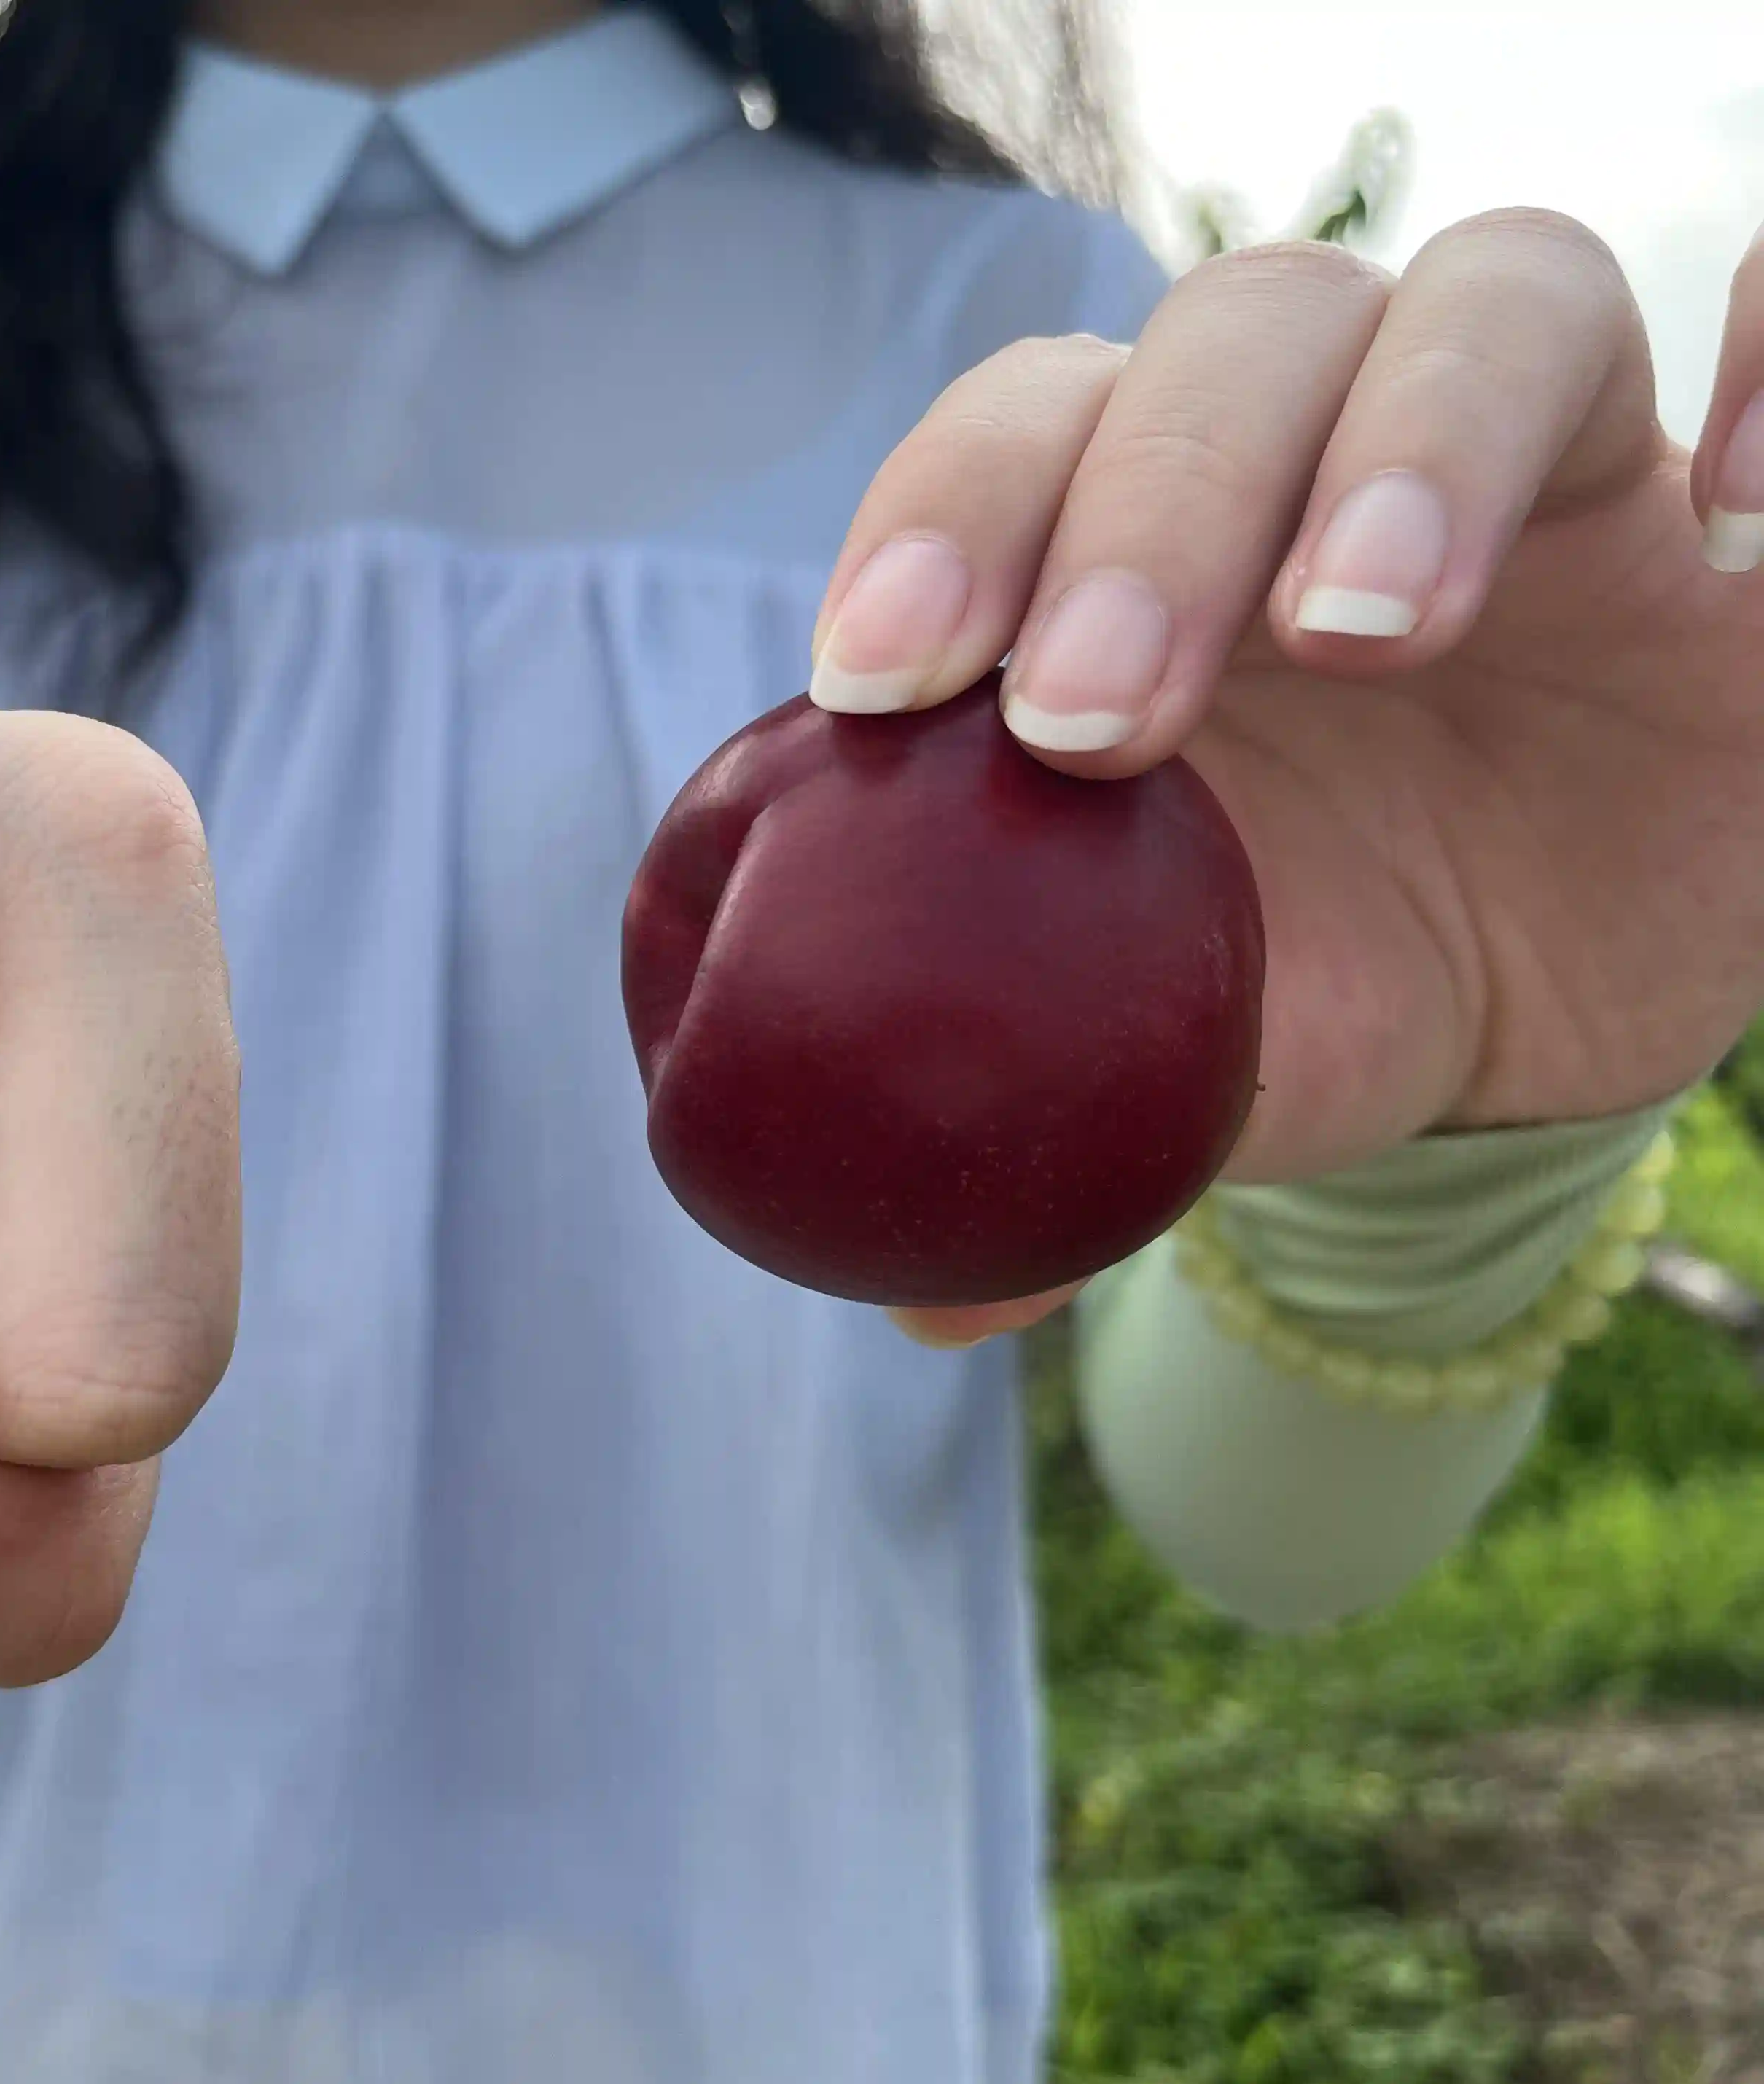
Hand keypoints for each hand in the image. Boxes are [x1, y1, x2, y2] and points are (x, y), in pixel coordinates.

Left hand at [802, 211, 1763, 1344]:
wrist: (1524, 1006)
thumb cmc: (1306, 978)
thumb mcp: (1189, 1055)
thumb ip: (1056, 1128)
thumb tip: (917, 1304)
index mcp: (1129, 541)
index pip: (1020, 429)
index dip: (947, 518)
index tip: (885, 682)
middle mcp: (1312, 446)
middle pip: (1231, 342)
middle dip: (1147, 511)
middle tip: (1096, 723)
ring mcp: (1525, 448)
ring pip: (1483, 299)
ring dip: (1410, 442)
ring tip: (1366, 629)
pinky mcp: (1717, 505)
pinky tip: (1739, 527)